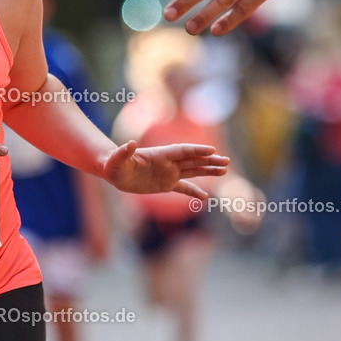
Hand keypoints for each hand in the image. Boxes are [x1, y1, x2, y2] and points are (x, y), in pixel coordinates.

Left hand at [103, 141, 227, 197]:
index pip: (182, 151)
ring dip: (208, 171)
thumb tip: (130, 143)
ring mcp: (168, 173)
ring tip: (224, 171)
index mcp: (159, 155)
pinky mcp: (165, 184)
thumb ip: (124, 152)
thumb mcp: (117, 159)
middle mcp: (167, 163)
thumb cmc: (114, 164)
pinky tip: (205, 197)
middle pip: (193, 160)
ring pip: (192, 171)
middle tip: (226, 161)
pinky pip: (183, 188)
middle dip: (209, 160)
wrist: (113, 172)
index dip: (196, 150)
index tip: (212, 150)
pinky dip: (194, 192)